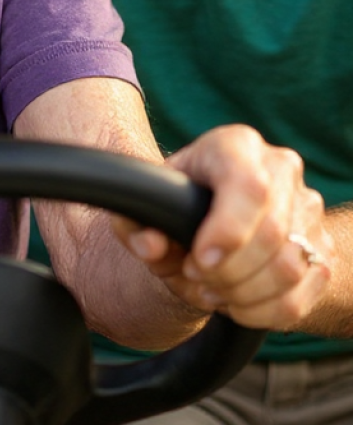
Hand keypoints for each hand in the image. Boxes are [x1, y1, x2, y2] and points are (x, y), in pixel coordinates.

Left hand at [112, 125, 331, 329]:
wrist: (216, 213)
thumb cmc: (178, 202)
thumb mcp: (147, 204)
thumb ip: (135, 222)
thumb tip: (149, 244)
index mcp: (235, 145)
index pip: (249, 185)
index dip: (228, 230)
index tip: (200, 260)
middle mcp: (280, 167)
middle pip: (271, 233)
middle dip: (227, 271)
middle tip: (194, 277)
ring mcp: (307, 207)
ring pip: (290, 267)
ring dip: (244, 293)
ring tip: (211, 290)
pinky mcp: (322, 247)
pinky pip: (302, 294)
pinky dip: (264, 310)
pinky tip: (235, 302)